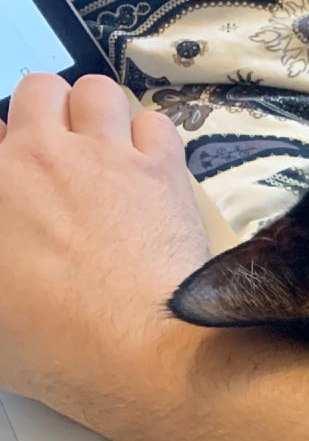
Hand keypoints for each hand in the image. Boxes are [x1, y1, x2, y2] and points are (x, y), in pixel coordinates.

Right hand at [0, 74, 208, 412]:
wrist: (139, 350)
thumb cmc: (59, 343)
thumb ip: (1, 257)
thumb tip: (12, 238)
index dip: (7, 152)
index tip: (20, 181)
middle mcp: (41, 156)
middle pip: (38, 91)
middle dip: (46, 114)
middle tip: (59, 154)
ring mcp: (104, 156)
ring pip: (97, 92)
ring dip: (98, 114)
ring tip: (105, 151)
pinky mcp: (160, 170)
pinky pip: (155, 122)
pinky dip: (151, 139)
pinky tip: (149, 170)